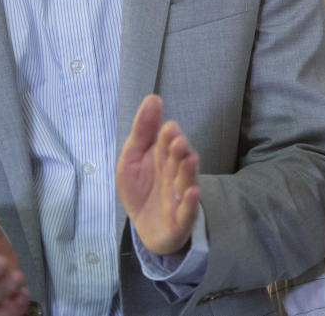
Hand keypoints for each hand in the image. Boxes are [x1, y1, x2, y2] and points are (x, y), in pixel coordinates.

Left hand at [116, 94, 199, 255]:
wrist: (145, 226)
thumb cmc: (140, 188)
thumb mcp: (132, 158)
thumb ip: (142, 130)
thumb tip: (153, 98)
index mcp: (164, 157)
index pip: (169, 142)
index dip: (169, 135)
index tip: (168, 127)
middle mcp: (175, 174)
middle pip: (179, 160)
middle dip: (179, 150)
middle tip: (178, 142)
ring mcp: (180, 196)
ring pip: (186, 181)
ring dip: (188, 171)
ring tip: (189, 159)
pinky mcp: (181, 220)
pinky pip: (188, 211)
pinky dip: (191, 203)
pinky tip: (192, 192)